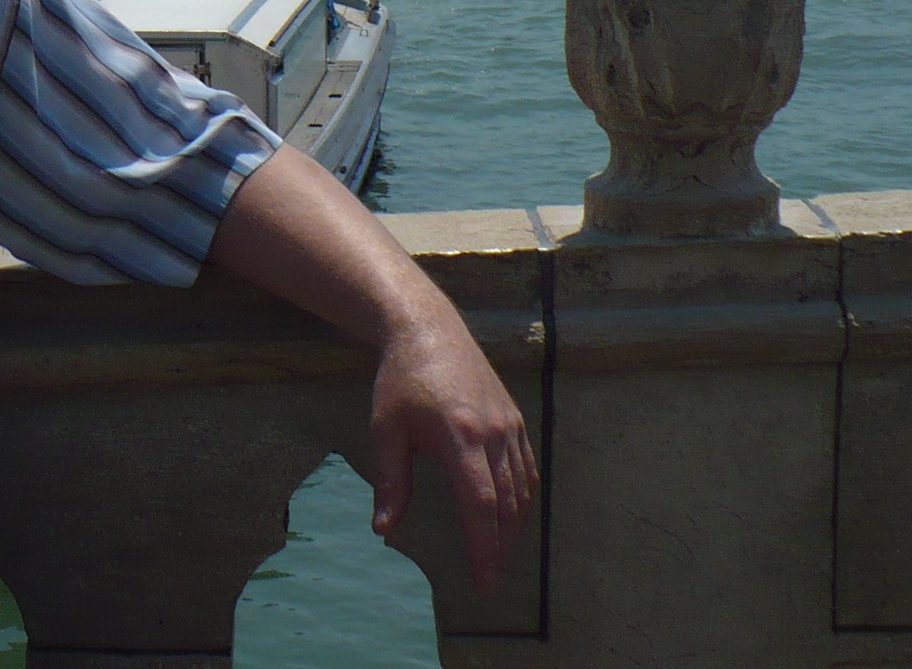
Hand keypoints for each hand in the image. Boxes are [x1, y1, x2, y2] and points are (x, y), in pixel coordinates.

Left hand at [367, 309, 536, 593]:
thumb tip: (384, 531)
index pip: (480, 504)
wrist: (429, 328)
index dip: (484, 547)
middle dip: (501, 547)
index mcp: (460, 435)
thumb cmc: (400, 380)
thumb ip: (390, 481)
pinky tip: (512, 517)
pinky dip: (523, 499)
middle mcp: (493, 432)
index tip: (483, 582)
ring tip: (498, 555)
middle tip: (489, 579)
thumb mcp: (386, 429)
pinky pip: (527, 469)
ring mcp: (509, 425)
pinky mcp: (515, 419)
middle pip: (507, 504)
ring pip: (522, 489)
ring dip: (514, 528)